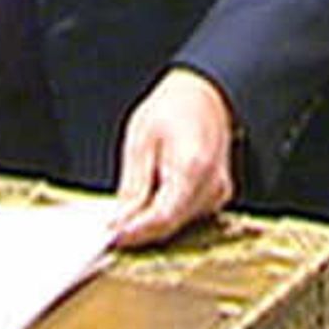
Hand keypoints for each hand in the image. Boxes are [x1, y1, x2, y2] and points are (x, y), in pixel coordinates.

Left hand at [106, 66, 234, 245]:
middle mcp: (212, 186)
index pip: (162, 217)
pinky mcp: (216, 195)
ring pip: (178, 224)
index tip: (111, 235)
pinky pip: (186, 215)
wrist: (205, 94)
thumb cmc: (175, 107)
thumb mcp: (141, 139)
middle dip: (139, 231)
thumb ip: (134, 185)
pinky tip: (147, 206)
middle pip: (171, 225)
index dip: (134, 231)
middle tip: (111, 229)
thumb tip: (121, 218)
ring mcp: (218, 192)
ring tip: (126, 215)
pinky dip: (164, 215)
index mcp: (193, 168)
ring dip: (151, 224)